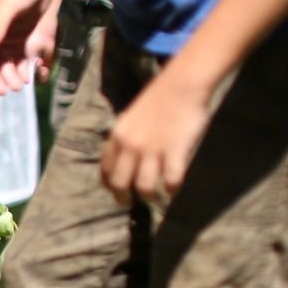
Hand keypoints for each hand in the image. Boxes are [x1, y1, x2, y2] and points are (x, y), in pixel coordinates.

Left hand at [100, 69, 213, 208]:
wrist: (181, 84)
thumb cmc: (158, 99)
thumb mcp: (130, 118)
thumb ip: (124, 138)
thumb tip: (122, 159)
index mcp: (117, 137)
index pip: (106, 170)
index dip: (110, 185)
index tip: (117, 192)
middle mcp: (130, 146)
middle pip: (120, 183)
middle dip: (124, 197)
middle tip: (132, 203)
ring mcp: (152, 150)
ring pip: (144, 187)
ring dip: (149, 196)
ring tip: (155, 197)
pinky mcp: (175, 151)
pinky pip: (171, 180)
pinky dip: (171, 189)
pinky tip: (173, 189)